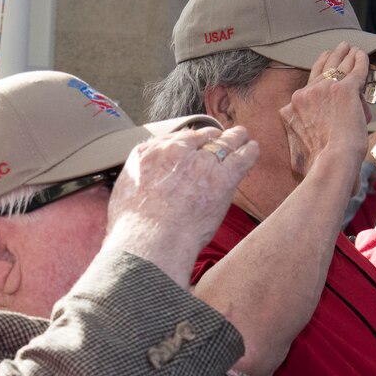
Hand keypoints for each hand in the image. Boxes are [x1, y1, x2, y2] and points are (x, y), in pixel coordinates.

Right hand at [106, 126, 259, 280]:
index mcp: (147, 154)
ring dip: (234, 138)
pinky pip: (241, 158)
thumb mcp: (123, 195)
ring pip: (223, 143)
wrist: (148, 240)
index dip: (187, 142)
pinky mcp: (223, 177)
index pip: (172, 140)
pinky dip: (248, 152)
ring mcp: (201, 162)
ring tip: (242, 136)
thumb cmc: (132, 228)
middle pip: (199, 138)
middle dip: (210, 137)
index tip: (193, 145)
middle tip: (218, 137)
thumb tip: (143, 189)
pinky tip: (253, 148)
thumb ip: (137, 184)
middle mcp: (175, 152)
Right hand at [279, 43, 369, 178]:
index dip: (317, 74)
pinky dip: (360, 61)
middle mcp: (304, 95)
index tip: (322, 65)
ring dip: (345, 55)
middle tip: (337, 49)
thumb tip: (300, 154)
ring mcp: (324, 90)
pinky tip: (363, 55)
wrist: (331, 163)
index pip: (306, 86)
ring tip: (350, 48)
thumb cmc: (316, 167)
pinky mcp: (345, 90)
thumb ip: (298, 142)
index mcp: (291, 109)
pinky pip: (355, 70)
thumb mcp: (296, 152)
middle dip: (330, 58)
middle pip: (319, 71)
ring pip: (337, 66)